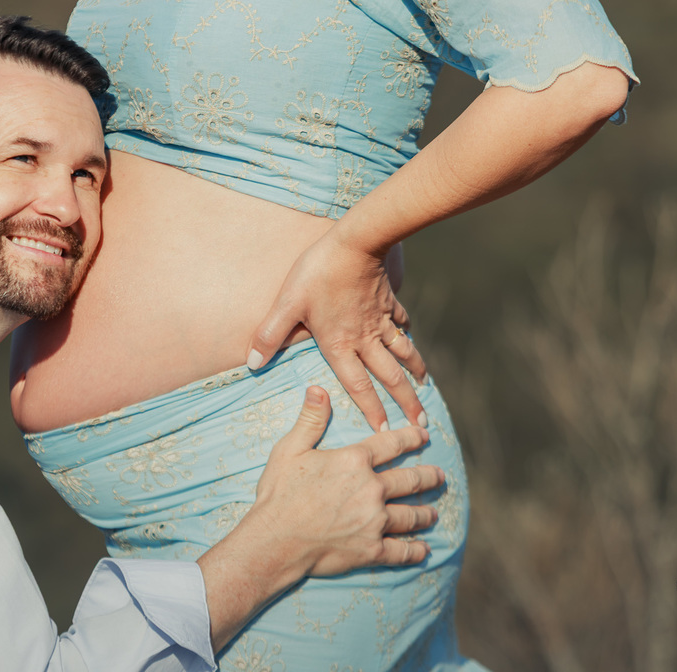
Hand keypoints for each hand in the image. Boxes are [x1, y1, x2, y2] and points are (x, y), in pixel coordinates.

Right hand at [198, 387, 442, 649]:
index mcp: (354, 461)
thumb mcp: (290, 450)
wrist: (275, 541)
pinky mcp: (371, 550)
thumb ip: (310, 419)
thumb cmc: (279, 494)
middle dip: (428, 477)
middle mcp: (371, 489)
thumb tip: (317, 388)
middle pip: (409, 480)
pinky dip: (414, 551)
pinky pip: (401, 551)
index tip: (424, 435)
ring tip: (434, 513)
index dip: (411, 438)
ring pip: (410, 515)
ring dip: (425, 513)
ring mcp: (374, 521)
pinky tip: (423, 550)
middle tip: (440, 476)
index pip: (391, 445)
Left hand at [247, 232, 427, 429]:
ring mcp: (380, 320)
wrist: (356, 241)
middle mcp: (365, 338)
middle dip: (406, 403)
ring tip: (424, 386)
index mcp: (340, 345)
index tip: (386, 434)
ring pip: (402, 352)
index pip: (359, 387)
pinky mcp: (388, 301)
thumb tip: (252, 365)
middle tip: (420, 425)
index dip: (372, 412)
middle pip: (390, 377)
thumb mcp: (286, 304)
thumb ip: (269, 335)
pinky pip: (400, 322)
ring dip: (414, 371)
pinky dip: (407, 332)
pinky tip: (410, 336)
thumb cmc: (318, 273)